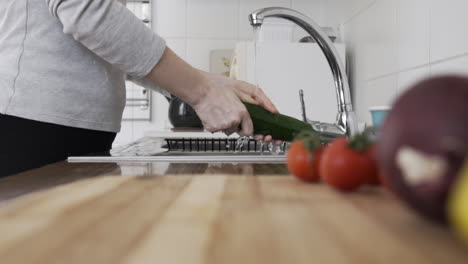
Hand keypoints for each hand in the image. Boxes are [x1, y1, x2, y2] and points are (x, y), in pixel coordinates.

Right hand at [145, 47, 277, 137]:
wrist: (198, 88)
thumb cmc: (218, 86)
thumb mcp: (243, 87)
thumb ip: (260, 98)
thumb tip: (273, 110)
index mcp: (241, 112)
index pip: (250, 131)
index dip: (249, 128)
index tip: (246, 126)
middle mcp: (232, 121)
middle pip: (239, 132)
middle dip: (237, 125)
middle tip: (230, 113)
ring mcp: (221, 126)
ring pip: (228, 131)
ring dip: (226, 124)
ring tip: (221, 109)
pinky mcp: (211, 128)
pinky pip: (218, 129)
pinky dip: (217, 123)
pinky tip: (214, 113)